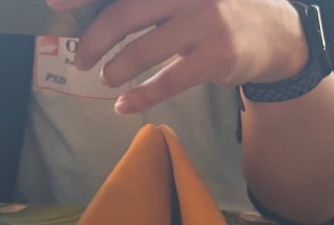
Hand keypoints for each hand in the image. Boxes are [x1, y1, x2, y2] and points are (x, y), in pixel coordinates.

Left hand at [52, 0, 308, 113]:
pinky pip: (167, 81)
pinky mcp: (216, 56)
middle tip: (82, 57)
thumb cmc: (219, 10)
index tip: (55, 2)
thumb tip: (96, 15)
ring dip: (116, 68)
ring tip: (107, 76)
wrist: (278, 32)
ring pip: (143, 49)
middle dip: (95, 39)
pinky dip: (140, 96)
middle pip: (126, 12)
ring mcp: (206, 22)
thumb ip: (150, 1)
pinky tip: (123, 105)